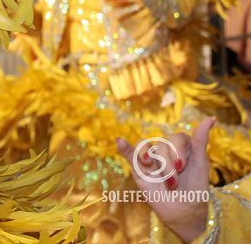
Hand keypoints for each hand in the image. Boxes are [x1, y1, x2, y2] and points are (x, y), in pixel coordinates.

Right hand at [117, 117, 214, 243]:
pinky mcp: (138, 168)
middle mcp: (165, 150)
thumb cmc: (196, 189)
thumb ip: (200, 141)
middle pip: (160, 143)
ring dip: (150, 158)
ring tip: (153, 170)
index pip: (176, 136)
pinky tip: (120, 141)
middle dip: (167, 163)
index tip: (181, 166)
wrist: (183, 213)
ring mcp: (151, 158)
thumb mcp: (201, 165)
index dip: (177, 149)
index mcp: (182, 147)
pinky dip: (124, 147)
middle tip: (174, 182)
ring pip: (145, 147)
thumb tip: (211, 119)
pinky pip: (129, 153)